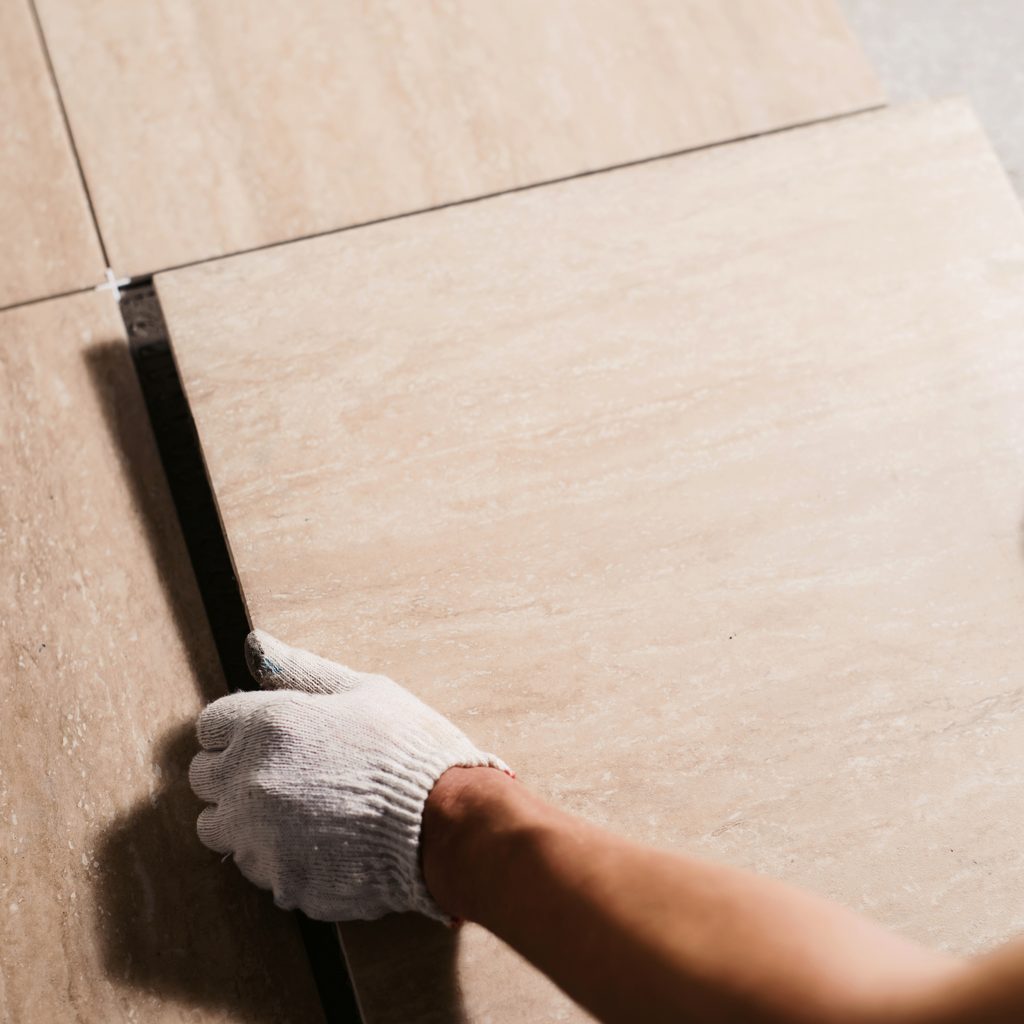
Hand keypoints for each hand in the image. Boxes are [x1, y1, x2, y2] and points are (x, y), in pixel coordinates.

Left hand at [188, 630, 509, 921]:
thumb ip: (301, 669)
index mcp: (270, 725)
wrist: (447, 822)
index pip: (211, 725)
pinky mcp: (280, 880)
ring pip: (219, 828)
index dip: (240, 727)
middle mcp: (251, 780)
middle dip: (235, 771)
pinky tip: (321, 841)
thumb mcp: (363, 690)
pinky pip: (257, 868)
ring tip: (300, 811)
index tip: (268, 735)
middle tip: (288, 771)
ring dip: (246, 818)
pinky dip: (278, 856)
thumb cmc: (410, 747)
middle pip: (204, 777)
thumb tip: (256, 642)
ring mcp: (261, 836)